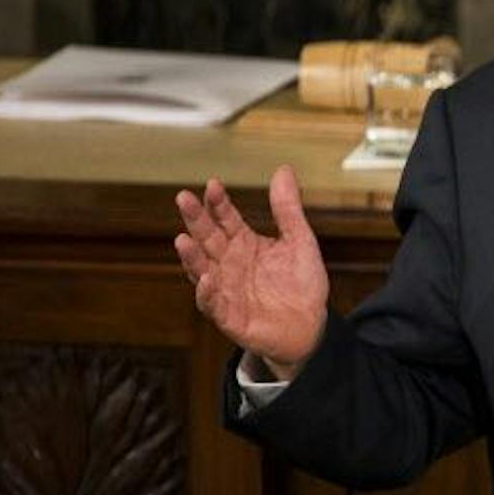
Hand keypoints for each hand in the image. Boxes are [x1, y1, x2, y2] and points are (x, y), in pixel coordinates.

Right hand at [172, 165, 329, 381]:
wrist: (310, 325)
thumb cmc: (301, 283)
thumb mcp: (300, 240)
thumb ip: (288, 209)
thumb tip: (283, 169)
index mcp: (244, 244)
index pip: (226, 219)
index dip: (219, 203)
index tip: (214, 184)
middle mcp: (228, 264)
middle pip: (208, 239)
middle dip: (195, 220)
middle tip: (182, 197)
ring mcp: (225, 290)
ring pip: (201, 270)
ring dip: (191, 256)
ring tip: (183, 238)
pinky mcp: (229, 316)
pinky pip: (213, 304)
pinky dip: (207, 293)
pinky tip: (206, 279)